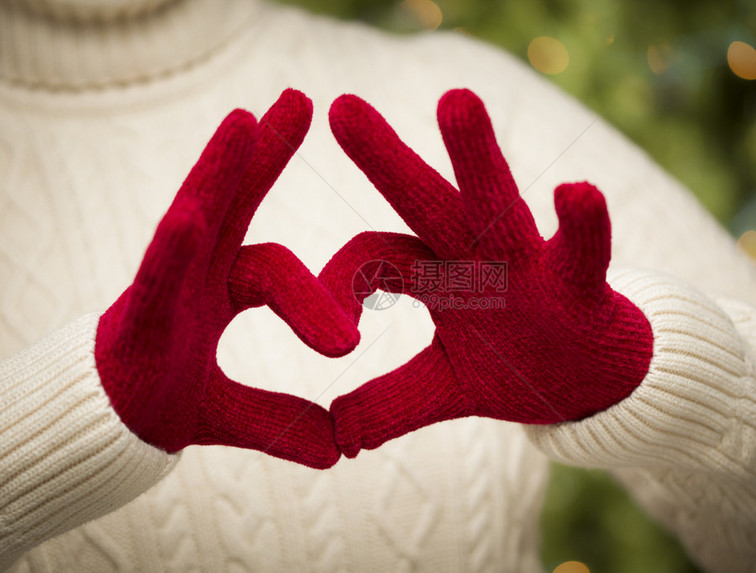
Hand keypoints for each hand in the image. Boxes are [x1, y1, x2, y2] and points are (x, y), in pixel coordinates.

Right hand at [95, 90, 358, 468]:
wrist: (102, 428)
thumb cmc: (165, 399)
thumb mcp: (234, 413)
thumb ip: (281, 422)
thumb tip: (336, 452)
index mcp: (222, 288)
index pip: (272, 265)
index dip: (314, 298)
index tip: (349, 345)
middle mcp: (193, 275)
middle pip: (232, 204)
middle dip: (261, 154)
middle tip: (298, 100)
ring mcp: (161, 288)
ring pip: (190, 219)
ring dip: (218, 172)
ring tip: (245, 123)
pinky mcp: (133, 320)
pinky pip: (155, 277)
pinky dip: (173, 250)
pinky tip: (189, 216)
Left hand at [322, 89, 652, 457]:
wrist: (594, 382)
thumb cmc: (514, 367)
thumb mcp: (445, 389)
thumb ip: (391, 405)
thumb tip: (336, 442)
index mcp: (437, 276)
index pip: (373, 258)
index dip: (337, 284)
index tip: (333, 343)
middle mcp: (476, 257)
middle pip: (425, 203)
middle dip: (386, 159)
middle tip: (342, 107)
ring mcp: (529, 266)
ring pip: (499, 207)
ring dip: (477, 159)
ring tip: (454, 101)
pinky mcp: (581, 285)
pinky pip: (582, 252)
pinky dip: (582, 225)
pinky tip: (575, 191)